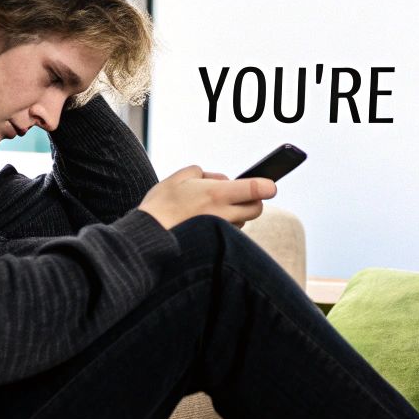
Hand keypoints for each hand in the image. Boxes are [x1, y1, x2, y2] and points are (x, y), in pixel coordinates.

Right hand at [139, 165, 275, 230]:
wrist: (147, 238)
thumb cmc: (160, 206)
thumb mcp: (178, 178)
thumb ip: (203, 173)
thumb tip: (222, 180)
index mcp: (216, 194)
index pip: (255, 190)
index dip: (267, 186)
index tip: (271, 185)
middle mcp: (223, 215)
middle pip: (257, 209)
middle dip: (253, 201)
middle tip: (240, 196)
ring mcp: (220, 232)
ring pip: (242, 222)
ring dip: (236, 215)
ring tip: (212, 209)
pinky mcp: (215, 245)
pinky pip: (229, 234)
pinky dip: (225, 227)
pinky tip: (207, 222)